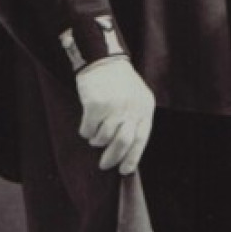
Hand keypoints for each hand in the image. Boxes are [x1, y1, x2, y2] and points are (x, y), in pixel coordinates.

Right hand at [76, 56, 154, 174]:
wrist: (103, 60)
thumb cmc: (119, 82)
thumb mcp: (136, 98)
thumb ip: (135, 119)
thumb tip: (126, 151)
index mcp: (144, 107)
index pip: (141, 139)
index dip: (132, 158)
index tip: (124, 170)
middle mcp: (130, 108)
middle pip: (122, 143)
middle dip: (112, 158)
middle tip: (104, 165)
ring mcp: (113, 107)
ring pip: (103, 138)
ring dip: (97, 141)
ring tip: (95, 137)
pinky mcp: (95, 105)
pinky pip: (88, 130)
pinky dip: (86, 132)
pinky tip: (87, 127)